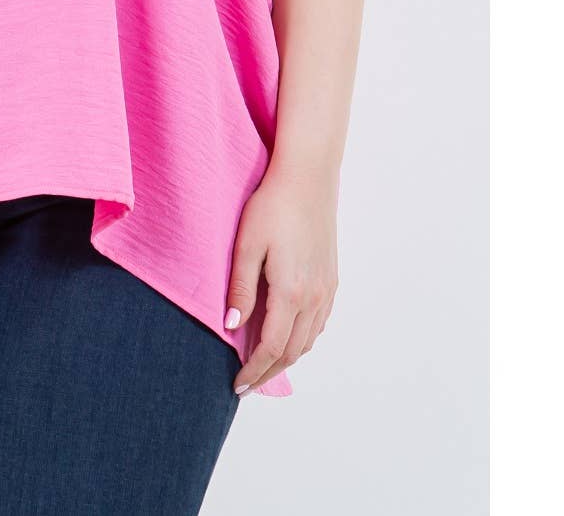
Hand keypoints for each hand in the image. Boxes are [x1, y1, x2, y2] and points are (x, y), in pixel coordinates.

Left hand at [225, 162, 338, 395]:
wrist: (308, 178)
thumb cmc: (272, 206)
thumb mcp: (247, 245)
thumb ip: (241, 288)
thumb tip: (231, 327)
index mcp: (291, 292)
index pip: (271, 347)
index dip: (253, 370)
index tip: (236, 385)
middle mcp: (314, 297)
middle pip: (292, 351)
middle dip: (268, 372)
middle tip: (247, 385)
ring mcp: (327, 289)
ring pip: (308, 340)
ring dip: (286, 358)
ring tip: (264, 366)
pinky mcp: (332, 279)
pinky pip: (319, 323)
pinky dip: (303, 340)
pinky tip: (289, 337)